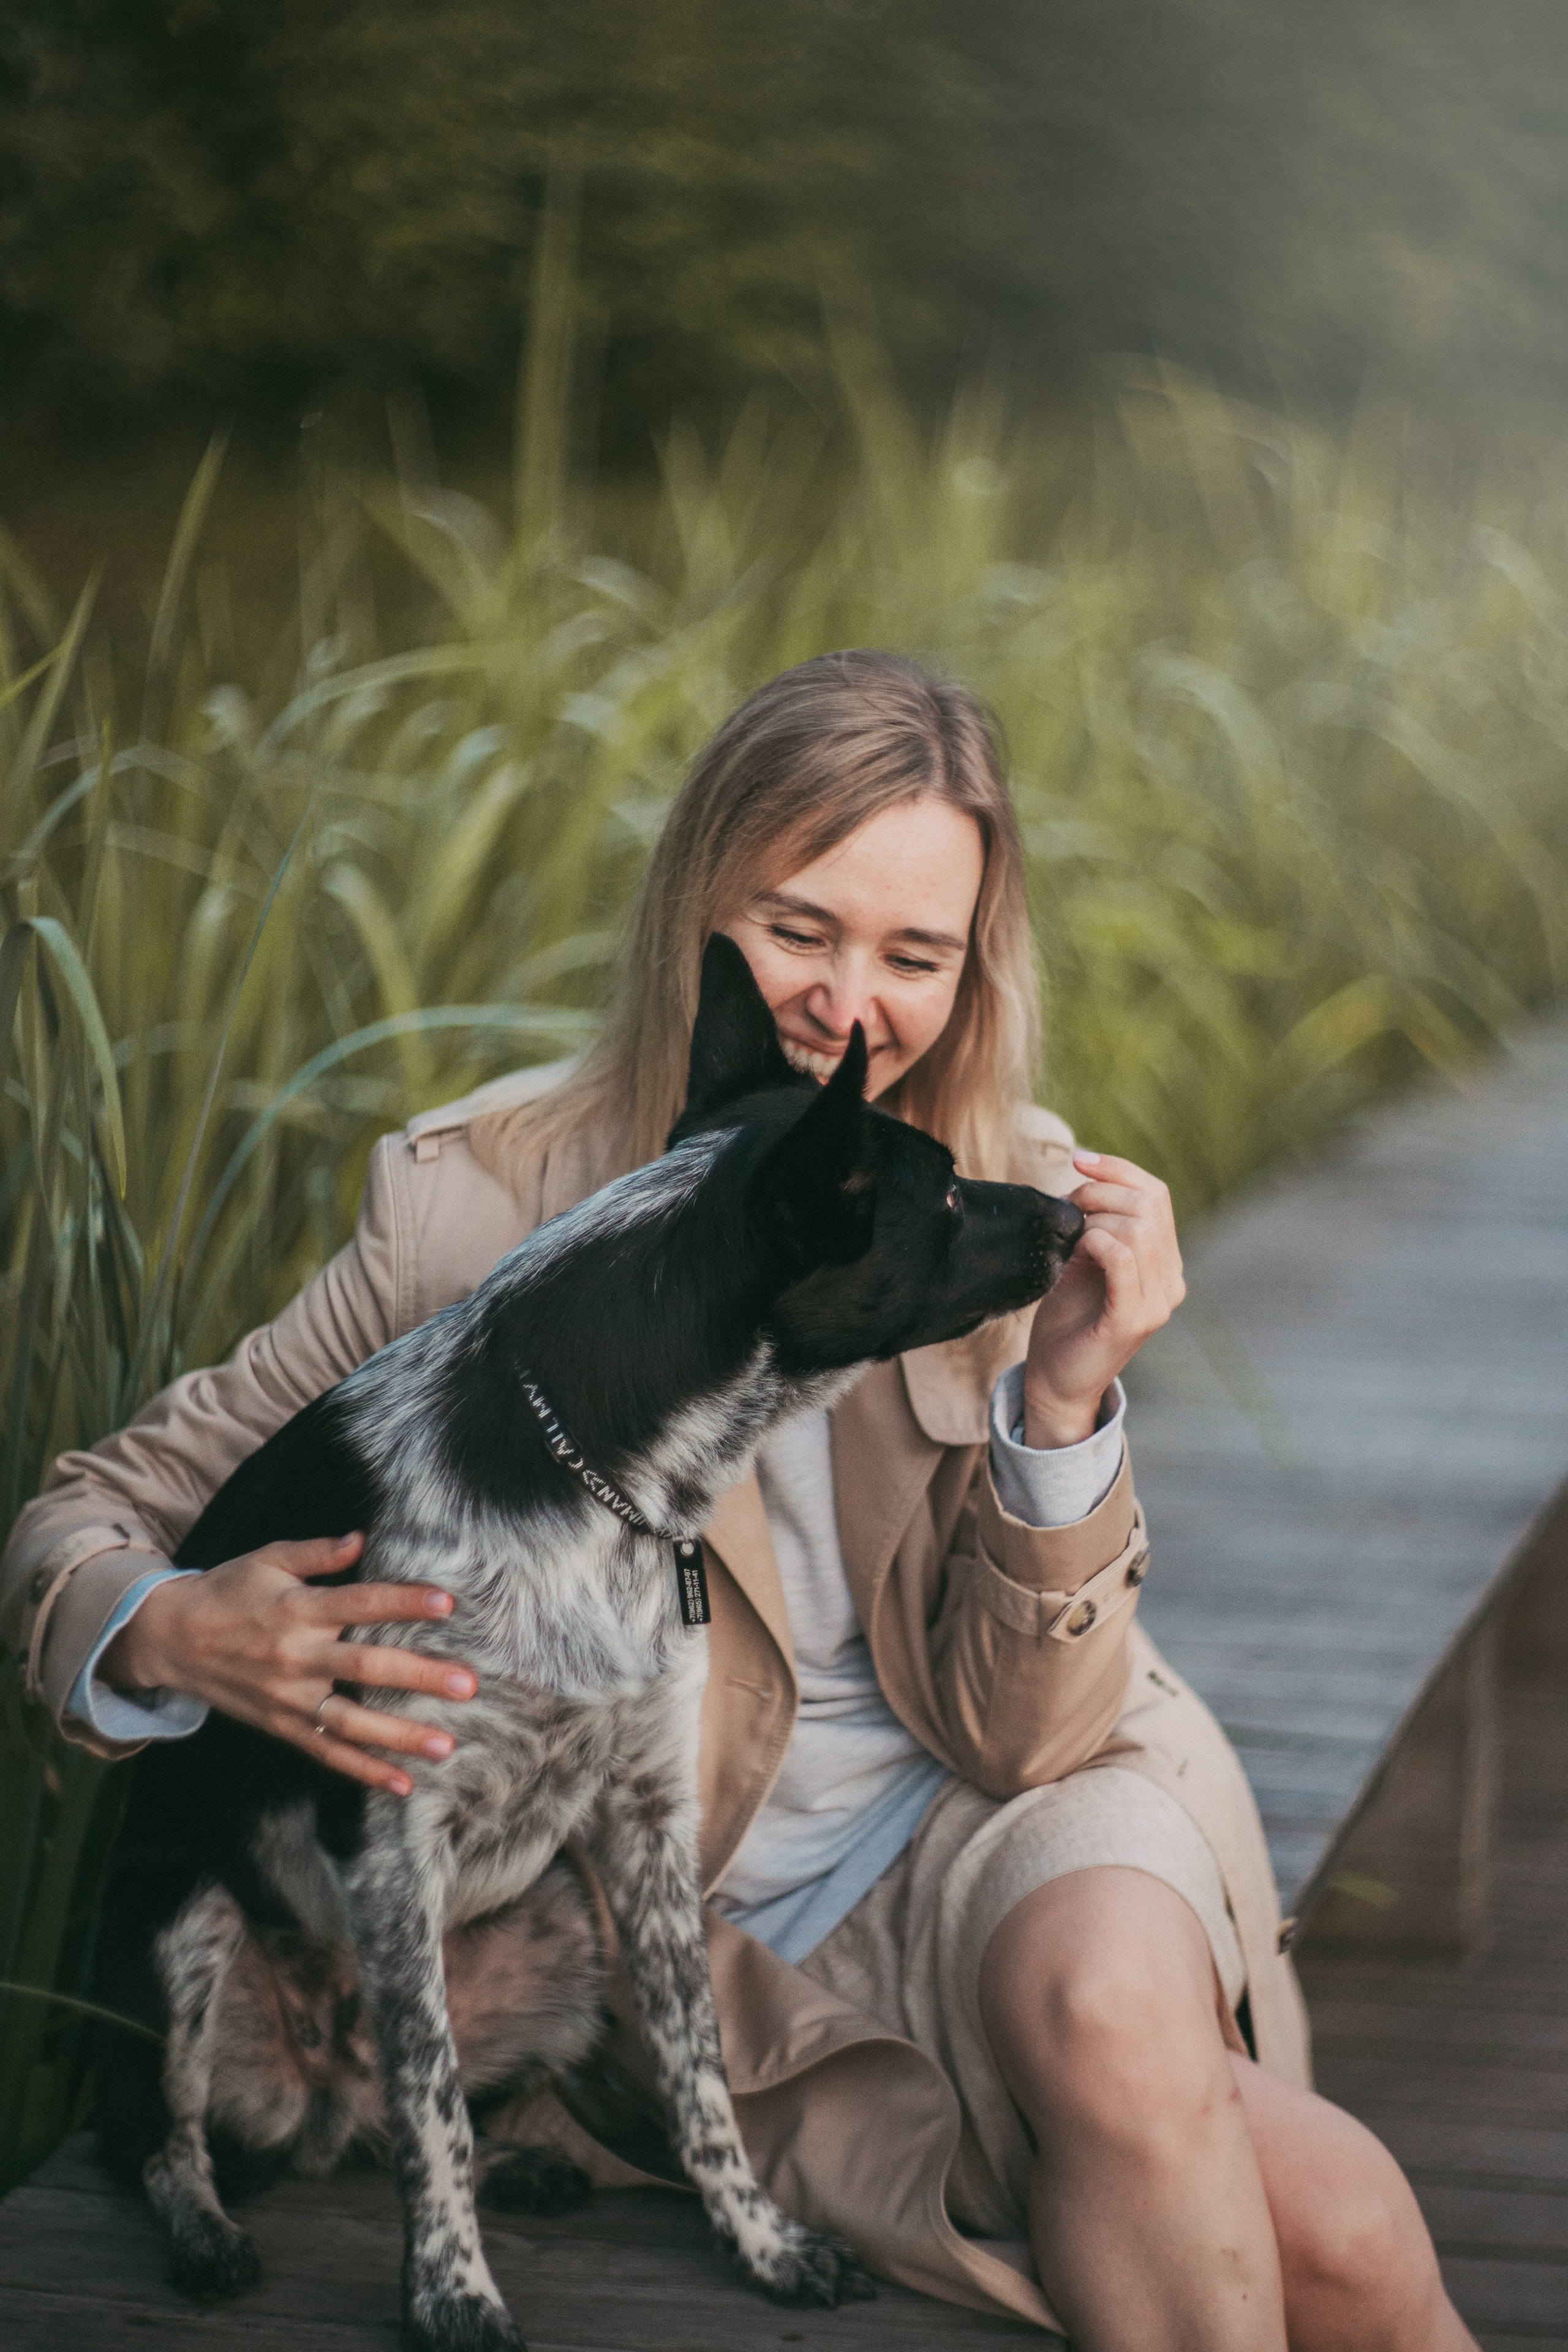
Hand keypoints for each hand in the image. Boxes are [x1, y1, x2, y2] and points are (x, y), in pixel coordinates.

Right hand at [99, 1532, 477, 1795]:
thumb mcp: (267, 1559)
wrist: (170, 1638)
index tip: (448, 1603)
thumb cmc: (227, 1591)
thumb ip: (317, 1552)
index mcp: (297, 1609)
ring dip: (400, 1737)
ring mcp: (288, 1697)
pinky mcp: (281, 1725)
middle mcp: (296, 1656)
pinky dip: (363, 1771)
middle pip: (365, 1669)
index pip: (360, 1604)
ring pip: (350, 1723)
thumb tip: (361, 1539)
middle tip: (468, 1686)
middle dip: (419, 1678)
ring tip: (447, 1746)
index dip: (404, 1602)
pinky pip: (326, 1753)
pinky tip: (402, 1783)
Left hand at [1023, 1150, 1185, 1448]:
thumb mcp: (1083, 1260)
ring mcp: (1158, 1302)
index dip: (1118, 1169)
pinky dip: (1097, 1241)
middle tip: (1065, 1209)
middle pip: (1148, 1204)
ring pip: (1137, 1227)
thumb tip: (1088, 1173)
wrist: (1055, 1381)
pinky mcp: (1134, 1319)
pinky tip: (1078, 1250)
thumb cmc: (1066, 1320)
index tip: (1079, 1159)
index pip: (1156, 1194)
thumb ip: (1098, 1223)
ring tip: (1070, 1238)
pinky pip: (1123, 1258)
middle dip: (1099, 1192)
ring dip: (1094, 1218)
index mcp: (1164, 1262)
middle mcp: (1171, 1280)